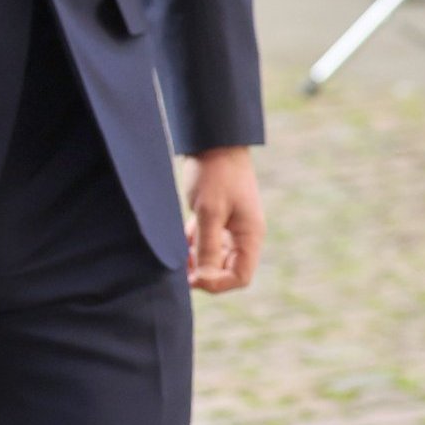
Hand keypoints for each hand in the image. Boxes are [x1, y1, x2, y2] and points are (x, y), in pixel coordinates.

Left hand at [184, 146, 263, 293]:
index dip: (217, 284)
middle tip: (177, 268)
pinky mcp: (215, 216)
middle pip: (225, 269)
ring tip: (175, 255)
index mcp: (250, 236)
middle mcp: (243, 235)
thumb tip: (204, 279)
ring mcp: (229, 226)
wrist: (213, 141)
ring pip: (212, 255)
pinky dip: (191, 243)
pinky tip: (175, 240)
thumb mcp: (209, 211)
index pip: (240, 277)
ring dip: (194, 259)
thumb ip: (207, 246)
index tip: (192, 279)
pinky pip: (205, 239)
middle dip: (203, 273)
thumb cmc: (215, 174)